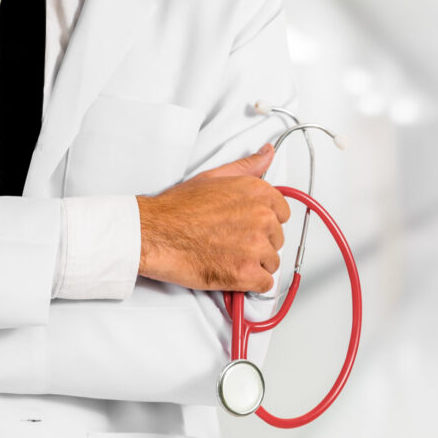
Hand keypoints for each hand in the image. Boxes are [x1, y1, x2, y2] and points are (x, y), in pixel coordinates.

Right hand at [136, 144, 290, 291]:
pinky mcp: (246, 273)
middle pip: (276, 239)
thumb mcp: (214, 177)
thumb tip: (267, 153)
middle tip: (229, 242)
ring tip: (226, 256)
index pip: (282, 214)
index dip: (264, 223)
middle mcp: (262, 218)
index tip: (248, 227)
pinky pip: (264, 284)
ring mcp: (256, 247)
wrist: (154, 234)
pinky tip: (231, 272)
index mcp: (258, 193)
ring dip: (253, 264)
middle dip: (258, 244)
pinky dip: (249, 283)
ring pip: (271, 262)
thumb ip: (246, 166)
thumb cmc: (178, 208)